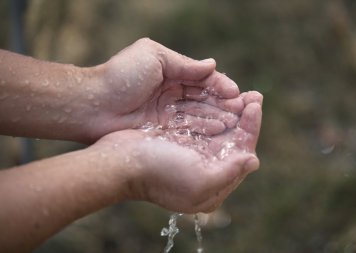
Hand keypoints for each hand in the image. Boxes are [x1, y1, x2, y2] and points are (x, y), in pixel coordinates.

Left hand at [86, 38, 243, 140]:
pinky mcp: (162, 130)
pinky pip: (188, 129)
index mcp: (171, 72)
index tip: (237, 94)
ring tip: (237, 123)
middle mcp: (172, 93)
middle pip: (204, 99)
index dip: (221, 86)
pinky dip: (204, 129)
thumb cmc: (121, 75)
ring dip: (218, 117)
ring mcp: (168, 113)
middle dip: (224, 104)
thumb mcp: (154, 57)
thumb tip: (213, 65)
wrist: (92, 104)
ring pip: (199, 114)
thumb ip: (184, 63)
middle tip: (245, 111)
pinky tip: (220, 131)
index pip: (202, 79)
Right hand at [90, 91, 262, 212]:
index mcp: (214, 187)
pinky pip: (201, 125)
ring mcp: (191, 157)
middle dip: (244, 117)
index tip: (255, 105)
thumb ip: (230, 172)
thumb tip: (253, 160)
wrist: (119, 162)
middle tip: (254, 95)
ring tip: (241, 93)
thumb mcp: (200, 180)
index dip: (251, 128)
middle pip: (232, 141)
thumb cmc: (159, 173)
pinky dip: (211, 111)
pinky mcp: (178, 143)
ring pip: (218, 131)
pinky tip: (217, 97)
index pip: (242, 153)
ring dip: (230, 111)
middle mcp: (205, 172)